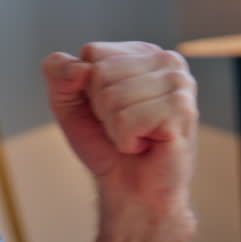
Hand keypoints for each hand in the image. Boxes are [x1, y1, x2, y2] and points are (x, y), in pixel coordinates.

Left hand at [42, 42, 197, 212]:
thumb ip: (58, 71)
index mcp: (142, 51)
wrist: (131, 189)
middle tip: (123, 126)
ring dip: (115, 127)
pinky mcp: (183, 111)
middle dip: (101, 108)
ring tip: (136, 136)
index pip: (92, 53)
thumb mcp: (67, 101)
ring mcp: (179, 84)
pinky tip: (146, 145)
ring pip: (112, 97)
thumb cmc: (104, 143)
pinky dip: (126, 140)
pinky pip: (127, 120)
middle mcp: (166, 60)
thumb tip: (80, 68)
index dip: (86, 87)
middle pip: (100, 74)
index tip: (107, 108)